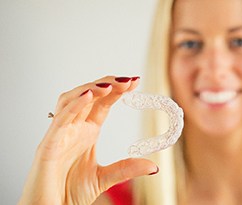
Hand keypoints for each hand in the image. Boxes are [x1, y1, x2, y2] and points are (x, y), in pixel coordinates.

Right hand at [18, 76, 157, 204]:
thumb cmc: (69, 193)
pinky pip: (60, 119)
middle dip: (108, 84)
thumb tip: (153, 166)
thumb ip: (126, 169)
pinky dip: (73, 105)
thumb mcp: (104, 178)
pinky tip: (89, 96)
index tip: (136, 82)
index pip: (103, 103)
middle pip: (89, 96)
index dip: (117, 91)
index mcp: (87, 132)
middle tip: (129, 81)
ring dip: (90, 89)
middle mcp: (74, 128)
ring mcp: (60, 133)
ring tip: (111, 85)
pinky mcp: (48, 144)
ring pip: (72, 100)